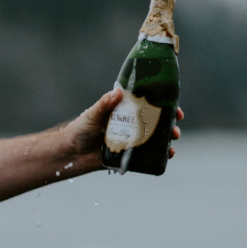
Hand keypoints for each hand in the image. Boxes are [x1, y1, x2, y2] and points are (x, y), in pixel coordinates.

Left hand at [66, 88, 184, 157]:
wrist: (70, 153)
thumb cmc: (80, 129)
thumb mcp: (92, 114)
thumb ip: (104, 104)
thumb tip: (117, 92)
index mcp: (125, 111)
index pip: (149, 105)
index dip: (165, 105)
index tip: (175, 108)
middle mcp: (131, 124)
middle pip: (156, 122)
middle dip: (170, 124)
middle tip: (175, 129)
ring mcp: (131, 140)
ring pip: (155, 138)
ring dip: (167, 139)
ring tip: (173, 141)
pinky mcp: (128, 155)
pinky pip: (147, 155)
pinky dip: (160, 155)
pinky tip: (168, 155)